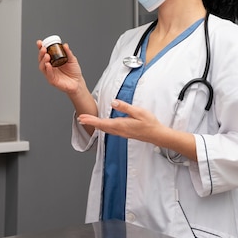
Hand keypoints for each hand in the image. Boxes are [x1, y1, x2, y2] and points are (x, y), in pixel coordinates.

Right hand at [36, 39, 83, 94]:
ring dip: (43, 61)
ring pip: (42, 67)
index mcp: (53, 61)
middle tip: (43, 49)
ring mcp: (50, 74)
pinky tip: (48, 65)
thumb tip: (65, 45)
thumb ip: (68, 52)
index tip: (40, 42)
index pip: (44, 53)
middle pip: (41, 60)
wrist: (78, 82)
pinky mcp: (52, 81)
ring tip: (46, 55)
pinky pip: (48, 75)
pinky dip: (47, 70)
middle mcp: (50, 67)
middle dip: (40, 53)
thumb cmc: (74, 71)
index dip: (40, 48)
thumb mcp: (72, 59)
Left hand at [78, 100, 196, 159]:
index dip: (91, 120)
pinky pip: (110, 130)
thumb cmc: (150, 123)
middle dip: (90, 122)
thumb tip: (114, 102)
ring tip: (88, 121)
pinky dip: (103, 127)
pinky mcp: (124, 133)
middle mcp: (119, 130)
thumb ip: (125, 107)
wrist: (157, 135)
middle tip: (80, 118)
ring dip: (95, 125)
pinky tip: (102, 125)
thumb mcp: (138, 111)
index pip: (102, 123)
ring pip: (105, 129)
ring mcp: (122, 133)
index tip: (82, 117)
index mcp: (121, 125)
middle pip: (101, 127)